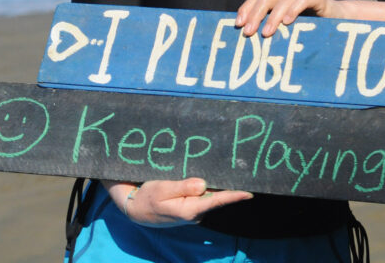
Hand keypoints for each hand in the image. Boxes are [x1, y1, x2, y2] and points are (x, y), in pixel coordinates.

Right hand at [109, 179, 251, 227]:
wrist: (134, 210)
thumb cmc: (146, 198)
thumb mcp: (160, 190)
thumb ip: (182, 187)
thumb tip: (203, 185)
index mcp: (189, 209)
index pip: (216, 201)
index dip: (233, 196)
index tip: (249, 192)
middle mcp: (194, 212)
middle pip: (216, 198)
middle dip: (230, 187)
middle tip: (245, 172)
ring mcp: (192, 210)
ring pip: (210, 196)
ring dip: (219, 186)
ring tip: (233, 171)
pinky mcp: (188, 206)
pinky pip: (202, 196)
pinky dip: (209, 188)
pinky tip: (214, 177)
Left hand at [235, 0, 338, 36]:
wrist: (336, 17)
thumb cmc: (307, 22)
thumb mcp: (286, 23)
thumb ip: (271, 24)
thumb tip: (247, 37)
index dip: (246, 10)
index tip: (238, 24)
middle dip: (256, 15)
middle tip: (249, 32)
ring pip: (283, 0)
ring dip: (273, 17)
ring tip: (266, 33)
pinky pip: (302, 0)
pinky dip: (293, 10)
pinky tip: (287, 22)